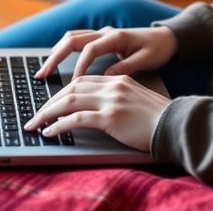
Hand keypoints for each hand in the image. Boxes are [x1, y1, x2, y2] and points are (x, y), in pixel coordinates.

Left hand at [23, 75, 170, 151]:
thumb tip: (96, 109)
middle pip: (71, 88)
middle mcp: (113, 85)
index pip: (82, 81)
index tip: (51, 104)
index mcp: (119, 79)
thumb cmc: (159, 119)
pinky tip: (50, 132)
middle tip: (36, 115)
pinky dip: (59, 125)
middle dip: (49, 102)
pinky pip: (75, 119)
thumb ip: (117, 98)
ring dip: (48, 113)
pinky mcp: (110, 116)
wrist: (177, 125)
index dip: (62, 92)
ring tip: (37, 124)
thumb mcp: (137, 100)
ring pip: (68, 101)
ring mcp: (111, 100)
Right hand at [35, 26, 177, 79]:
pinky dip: (64, 51)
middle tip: (42, 74)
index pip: (90, 50)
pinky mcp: (101, 38)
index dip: (79, 67)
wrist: (168, 38)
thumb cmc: (159, 49)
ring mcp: (102, 34)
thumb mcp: (146, 60)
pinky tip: (57, 64)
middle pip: (72, 40)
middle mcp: (105, 32)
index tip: (72, 84)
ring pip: (71, 38)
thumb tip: (105, 78)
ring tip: (44, 69)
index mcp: (116, 37)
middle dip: (55, 57)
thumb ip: (126, 67)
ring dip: (56, 52)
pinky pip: (77, 41)